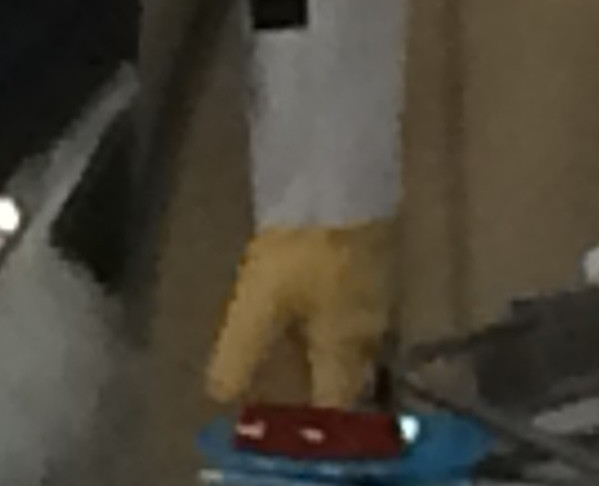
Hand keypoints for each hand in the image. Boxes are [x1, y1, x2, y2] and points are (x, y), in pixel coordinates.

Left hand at [205, 221, 395, 407]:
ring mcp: (378, 298)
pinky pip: (351, 310)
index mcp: (344, 350)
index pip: (333, 405)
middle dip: (314, 383)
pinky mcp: (376, 265)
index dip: (307, 419)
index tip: (280, 417)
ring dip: (320, 349)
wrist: (341, 179)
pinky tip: (303, 301)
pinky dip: (326, 317)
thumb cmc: (301, 250)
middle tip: (277, 382)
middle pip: (344, 375)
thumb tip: (220, 396)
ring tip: (284, 344)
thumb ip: (240, 355)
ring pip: (348, 342)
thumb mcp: (257, 305)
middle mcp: (369, 333)